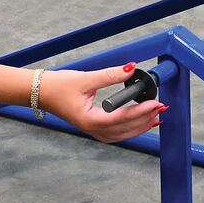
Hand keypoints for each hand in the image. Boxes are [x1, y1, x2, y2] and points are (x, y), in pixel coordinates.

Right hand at [40, 65, 165, 142]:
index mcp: (90, 120)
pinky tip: (141, 122)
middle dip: (146, 119)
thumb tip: (131, 68)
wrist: (40, 92)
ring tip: (156, 117)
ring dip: (141, 126)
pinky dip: (131, 128)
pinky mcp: (93, 127)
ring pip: (123, 134)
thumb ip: (110, 75)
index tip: (155, 103)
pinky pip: (117, 133)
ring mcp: (93, 130)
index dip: (141, 111)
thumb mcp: (85, 78)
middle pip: (126, 129)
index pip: (122, 118)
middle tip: (162, 108)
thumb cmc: (58, 87)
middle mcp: (92, 129)